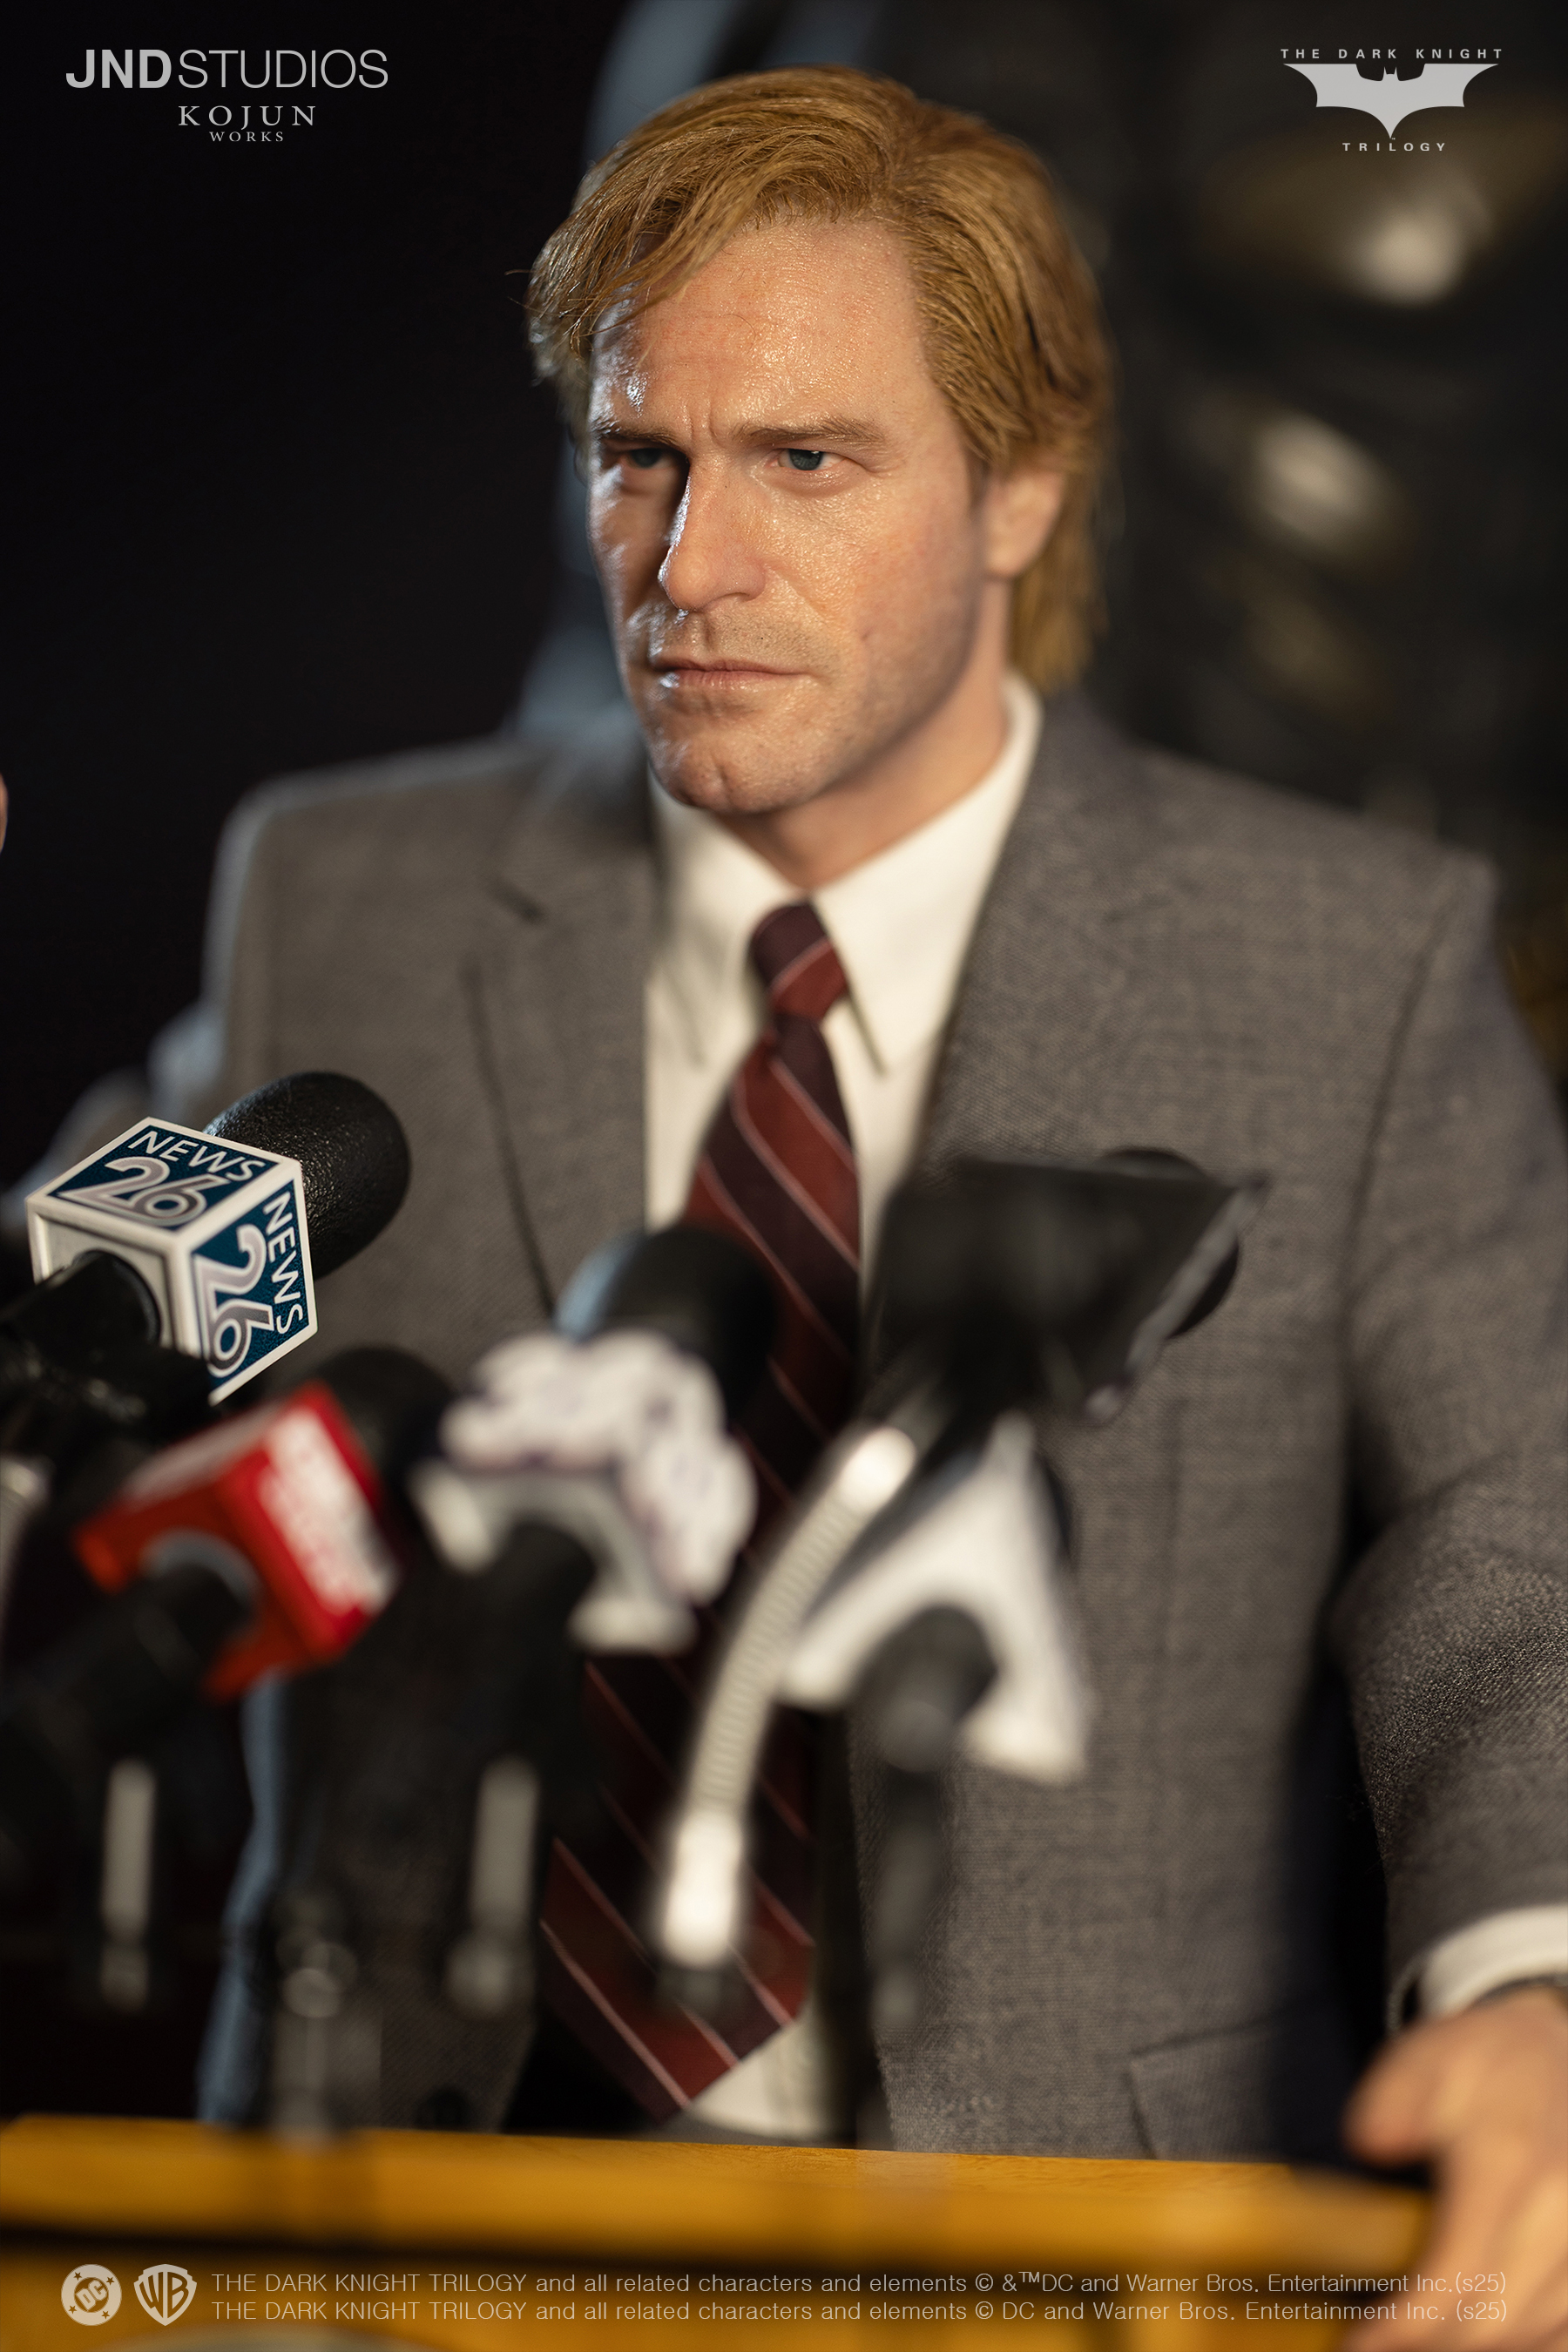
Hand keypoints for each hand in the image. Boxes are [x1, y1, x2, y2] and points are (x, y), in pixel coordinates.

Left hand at [1344, 1986, 1567, 2350]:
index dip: (1404, 2327)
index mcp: (1507, 2163)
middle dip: (1432, 2349)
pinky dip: (1531, 2343)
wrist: (1557, 2046)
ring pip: (1544, 2334)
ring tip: (1424, 2341)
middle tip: (1379, 2346)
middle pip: (1499, 2322)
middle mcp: (1559, 2210)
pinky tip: (1486, 2339)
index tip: (1358, 2343)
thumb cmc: (1488, 2061)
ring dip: (1482, 2349)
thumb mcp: (1421, 2059)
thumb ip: (1387, 2106)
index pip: (1456, 2276)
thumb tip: (1369, 2146)